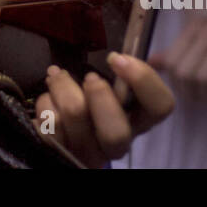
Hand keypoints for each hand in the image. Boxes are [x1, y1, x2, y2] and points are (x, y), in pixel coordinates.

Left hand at [33, 54, 174, 166]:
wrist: (55, 128)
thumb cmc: (87, 97)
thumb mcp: (108, 83)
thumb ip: (120, 70)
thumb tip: (124, 53)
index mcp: (137, 121)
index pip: (160, 106)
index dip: (143, 79)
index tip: (117, 58)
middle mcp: (116, 144)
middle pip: (116, 133)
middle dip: (99, 96)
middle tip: (89, 77)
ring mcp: (88, 153)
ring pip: (76, 118)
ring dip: (63, 87)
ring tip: (56, 76)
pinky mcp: (60, 153)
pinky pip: (50, 125)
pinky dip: (46, 103)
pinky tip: (49, 99)